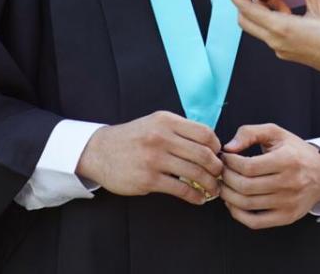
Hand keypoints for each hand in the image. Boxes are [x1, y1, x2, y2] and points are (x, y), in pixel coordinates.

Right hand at [76, 110, 223, 205]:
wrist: (99, 151)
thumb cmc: (132, 138)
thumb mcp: (154, 123)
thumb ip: (179, 130)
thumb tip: (209, 144)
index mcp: (166, 121)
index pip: (204, 133)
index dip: (217, 146)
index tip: (218, 155)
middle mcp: (161, 137)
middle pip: (203, 154)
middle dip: (217, 168)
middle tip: (220, 175)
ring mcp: (154, 159)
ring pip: (195, 173)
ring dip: (210, 184)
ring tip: (214, 189)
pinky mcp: (148, 179)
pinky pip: (181, 189)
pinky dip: (195, 196)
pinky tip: (199, 199)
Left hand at [219, 123, 319, 228]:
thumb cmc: (296, 152)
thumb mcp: (276, 133)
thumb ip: (250, 133)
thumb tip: (228, 147)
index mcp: (287, 160)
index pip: (249, 166)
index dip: (230, 162)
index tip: (225, 158)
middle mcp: (289, 183)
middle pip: (245, 186)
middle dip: (226, 178)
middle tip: (222, 171)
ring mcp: (288, 203)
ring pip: (247, 204)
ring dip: (228, 195)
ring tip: (225, 185)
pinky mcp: (286, 217)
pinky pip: (255, 222)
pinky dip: (237, 214)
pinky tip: (233, 203)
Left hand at [227, 0, 319, 81]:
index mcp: (282, 28)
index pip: (248, 10)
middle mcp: (276, 41)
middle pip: (247, 21)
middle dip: (244, 4)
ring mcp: (281, 48)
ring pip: (259, 27)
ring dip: (261, 11)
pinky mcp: (287, 51)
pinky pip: (271, 33)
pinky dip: (272, 19)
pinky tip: (286, 9)